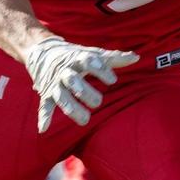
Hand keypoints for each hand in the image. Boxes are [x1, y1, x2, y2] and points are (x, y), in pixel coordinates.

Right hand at [24, 36, 138, 132]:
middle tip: (98, 102)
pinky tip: (44, 128)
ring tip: (84, 120)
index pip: (88, 61)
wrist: (43, 51)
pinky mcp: (46, 93)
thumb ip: (114, 58)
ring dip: (71, 107)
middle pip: (73, 80)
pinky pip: (44, 105)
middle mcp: (65, 71)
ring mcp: (55, 83)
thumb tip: (136, 58)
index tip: (112, 80)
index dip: (100, 70)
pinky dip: (43, 116)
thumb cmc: (75, 55)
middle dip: (84, 91)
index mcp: (78, 58)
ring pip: (61, 95)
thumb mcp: (93, 53)